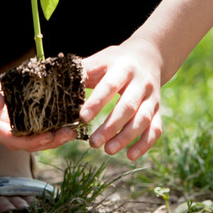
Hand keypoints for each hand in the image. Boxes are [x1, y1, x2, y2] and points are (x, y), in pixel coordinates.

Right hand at [0, 63, 78, 151]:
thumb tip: (1, 100)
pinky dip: (45, 108)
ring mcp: (6, 114)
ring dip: (53, 125)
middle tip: (73, 130)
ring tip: (74, 119)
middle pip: (30, 138)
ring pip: (33, 126)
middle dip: (51, 138)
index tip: (52, 137)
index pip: (16, 141)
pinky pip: (30, 109)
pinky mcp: (10, 102)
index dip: (35, 143)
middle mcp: (1, 123)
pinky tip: (60, 100)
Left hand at [80, 38, 165, 159]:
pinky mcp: (158, 110)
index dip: (97, 102)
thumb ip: (83, 71)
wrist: (148, 56)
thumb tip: (54, 81)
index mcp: (124, 68)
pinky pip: (156, 129)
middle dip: (110, 126)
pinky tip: (130, 156)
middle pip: (128, 106)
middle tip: (92, 143)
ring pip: (143, 120)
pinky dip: (145, 144)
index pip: (110, 85)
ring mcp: (152, 97)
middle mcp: (141, 83)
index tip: (82, 118)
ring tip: (107, 150)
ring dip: (126, 137)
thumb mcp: (101, 60)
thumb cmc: (115, 62)